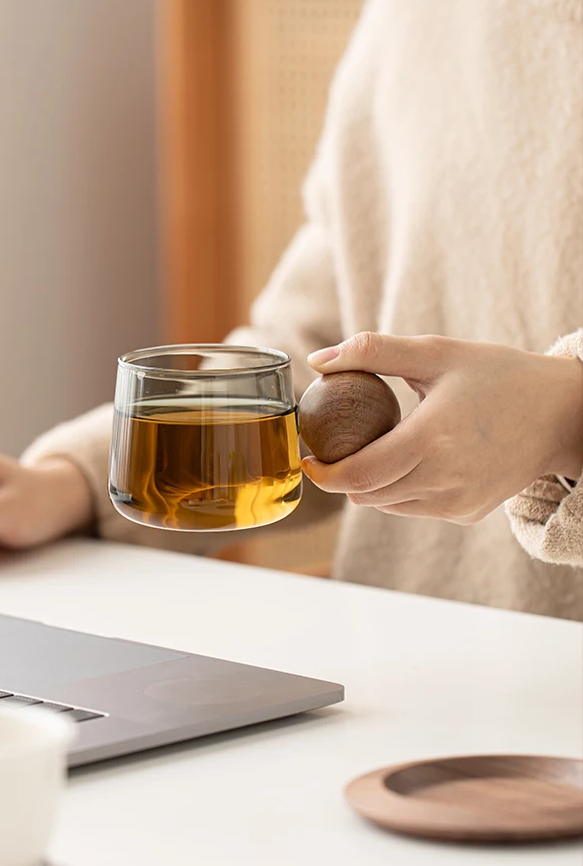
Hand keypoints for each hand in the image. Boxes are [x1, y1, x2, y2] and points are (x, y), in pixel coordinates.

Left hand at [301, 332, 582, 524]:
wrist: (561, 414)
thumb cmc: (499, 376)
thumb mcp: (438, 353)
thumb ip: (374, 352)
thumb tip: (318, 361)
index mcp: (435, 437)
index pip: (360, 474)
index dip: (325, 473)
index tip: (308, 457)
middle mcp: (446, 477)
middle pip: (367, 494)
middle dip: (342, 476)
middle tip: (333, 449)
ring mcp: (458, 501)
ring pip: (387, 505)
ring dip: (370, 483)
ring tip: (376, 448)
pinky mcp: (467, 513)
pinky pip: (413, 508)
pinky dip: (399, 489)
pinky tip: (412, 459)